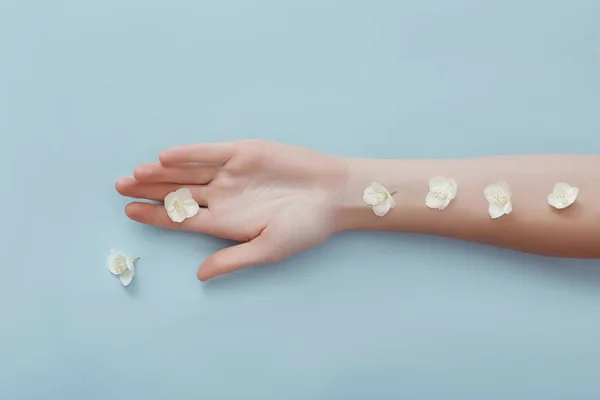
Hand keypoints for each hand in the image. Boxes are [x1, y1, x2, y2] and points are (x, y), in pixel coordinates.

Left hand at [116, 140, 347, 280]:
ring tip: (135, 173)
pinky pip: (210, 153)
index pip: (182, 219)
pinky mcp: (244, 153)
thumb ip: (233, 259)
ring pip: (189, 171)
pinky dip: (189, 154)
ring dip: (163, 172)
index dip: (155, 216)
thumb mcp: (269, 248)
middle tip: (120, 187)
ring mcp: (232, 173)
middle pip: (178, 193)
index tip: (129, 213)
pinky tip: (166, 156)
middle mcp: (223, 196)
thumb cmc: (306, 226)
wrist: (333, 194)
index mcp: (226, 222)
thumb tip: (200, 276)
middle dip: (149, 191)